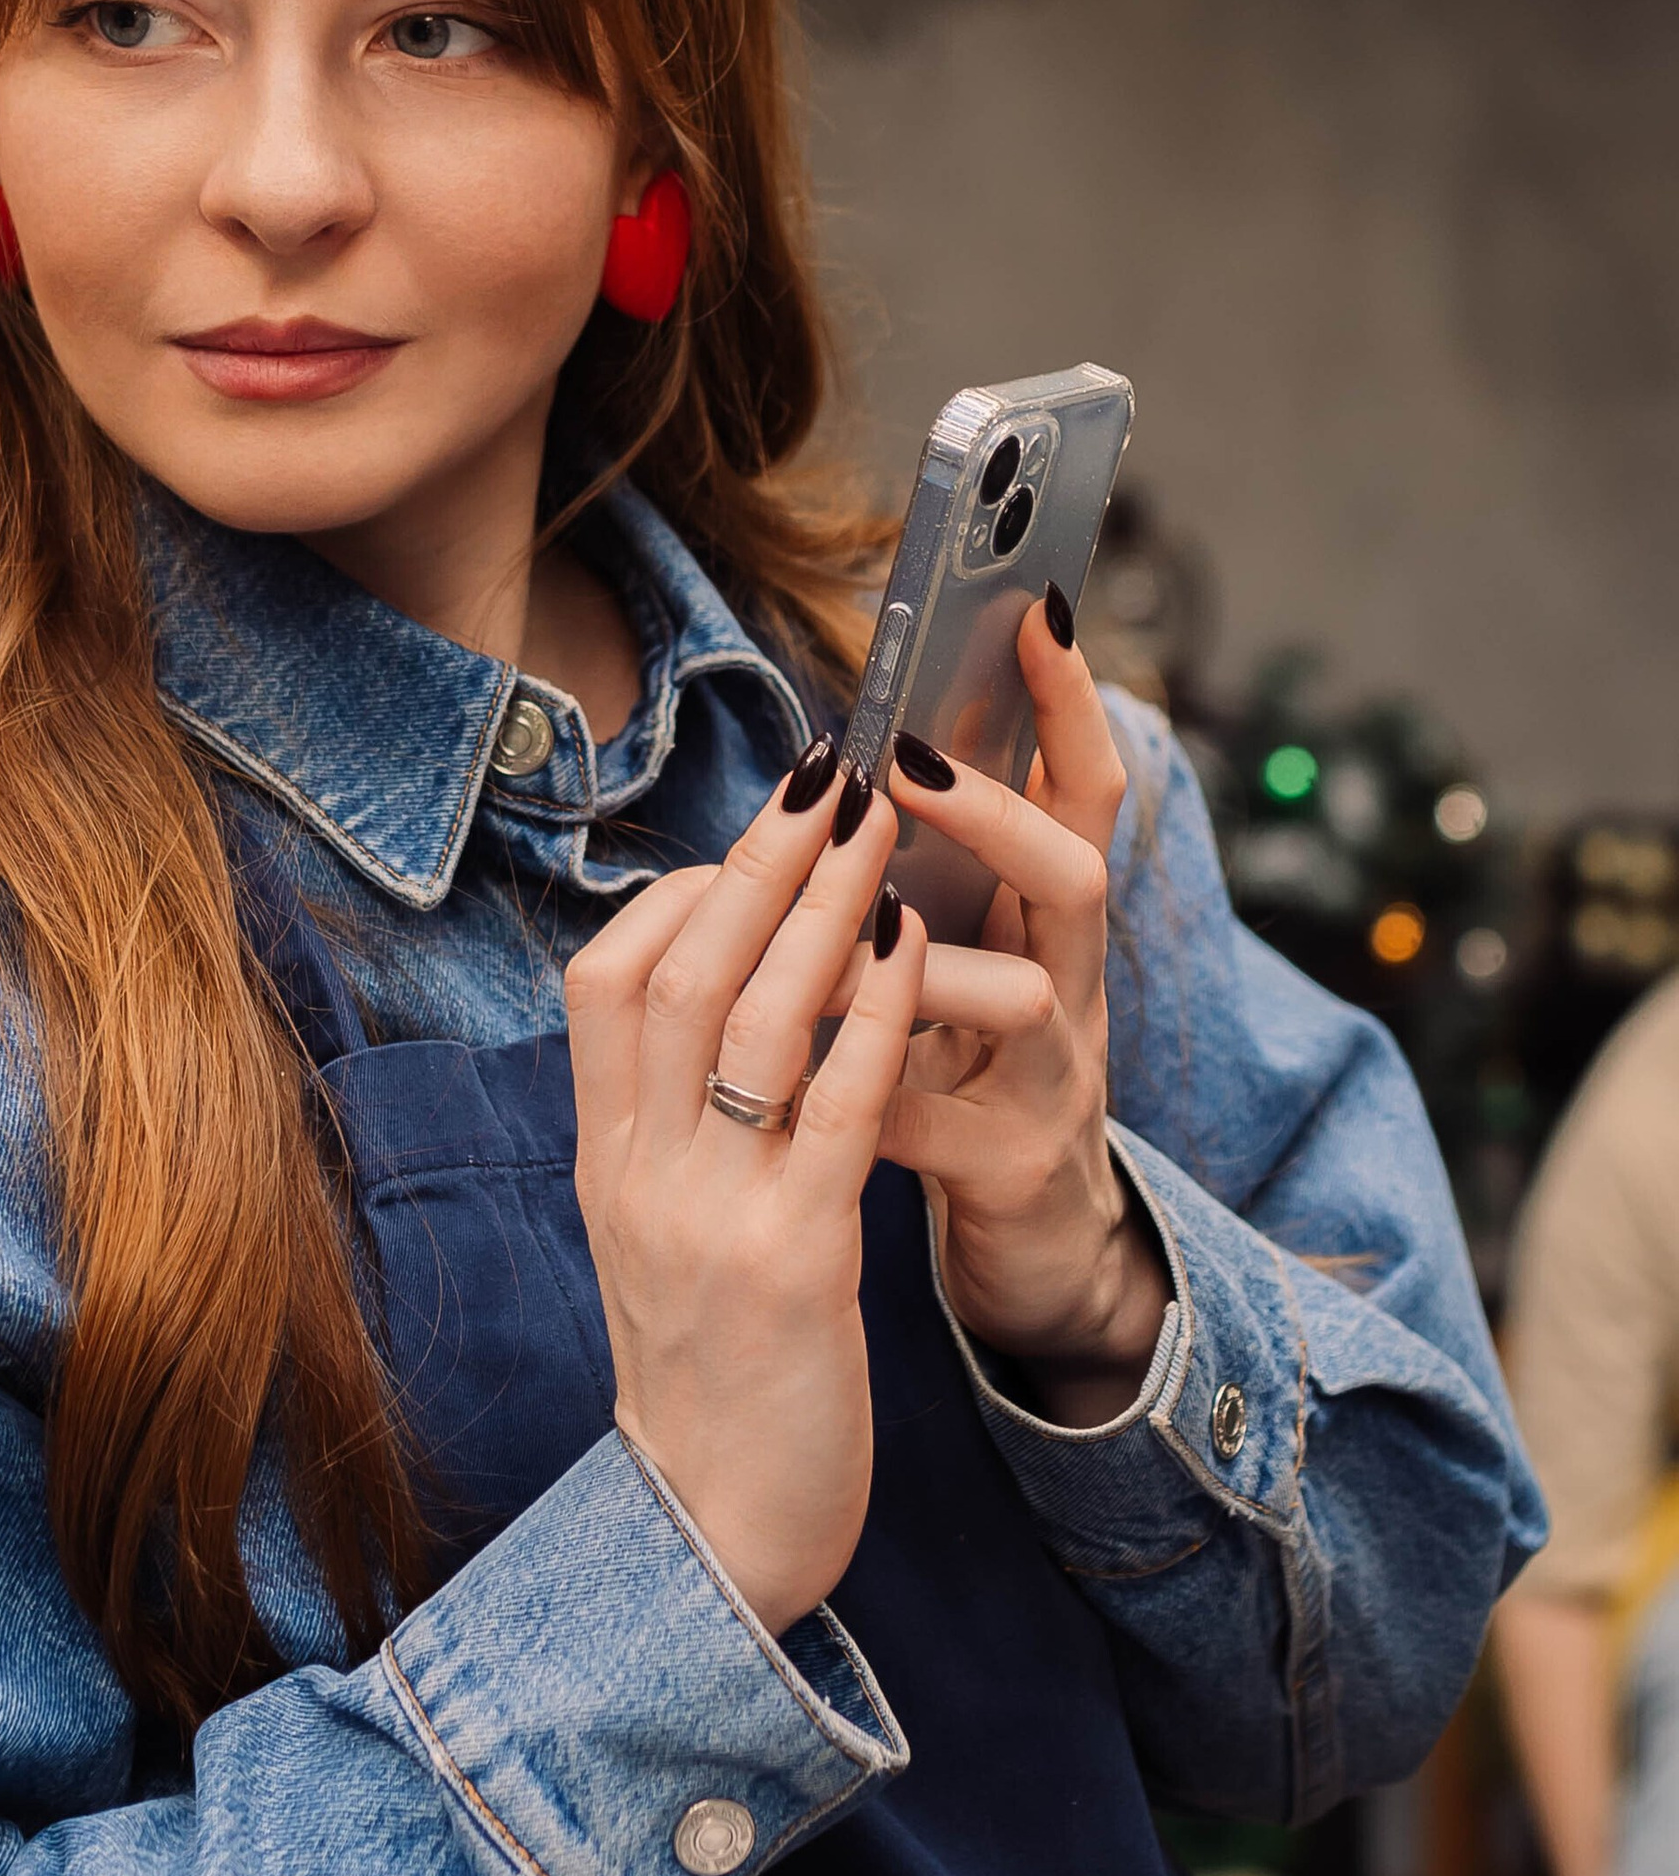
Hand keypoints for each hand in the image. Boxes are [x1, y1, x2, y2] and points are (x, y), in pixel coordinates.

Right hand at [566, 762, 925, 1631]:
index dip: (679, 890)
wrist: (716, 1544)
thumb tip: (724, 1024)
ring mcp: (708, 1218)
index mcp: (606, 1166)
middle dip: (754, 860)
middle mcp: (641, 1177)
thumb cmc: (713, 1389)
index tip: (752, 838)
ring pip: (751, 1020)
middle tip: (828, 768)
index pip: (607, 983)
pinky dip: (872, 1014)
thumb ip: (678, 1137)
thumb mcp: (661, 1244)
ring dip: (819, 905)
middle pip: (677, 972)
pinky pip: (835, 1111)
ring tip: (877, 819)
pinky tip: (912, 947)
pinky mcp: (793, 1267)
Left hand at [872, 601, 1168, 1427]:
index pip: (1083, 799)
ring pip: (1022, 1001)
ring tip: (833, 931)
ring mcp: (1054, 1089)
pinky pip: (928, 1122)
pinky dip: (860, 1091)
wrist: (1040, 1265)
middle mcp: (1072, 998)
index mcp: (1050, 938)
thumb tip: (844, 776)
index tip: (1038, 610)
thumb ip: (917, 900)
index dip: (1071, 708)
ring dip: (920, 963)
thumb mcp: (956, 985)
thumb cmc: (973, 1099)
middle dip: (991, 812)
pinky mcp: (1014, 1175)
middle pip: (1075, 879)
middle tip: (900, 764)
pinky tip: (793, 1078)